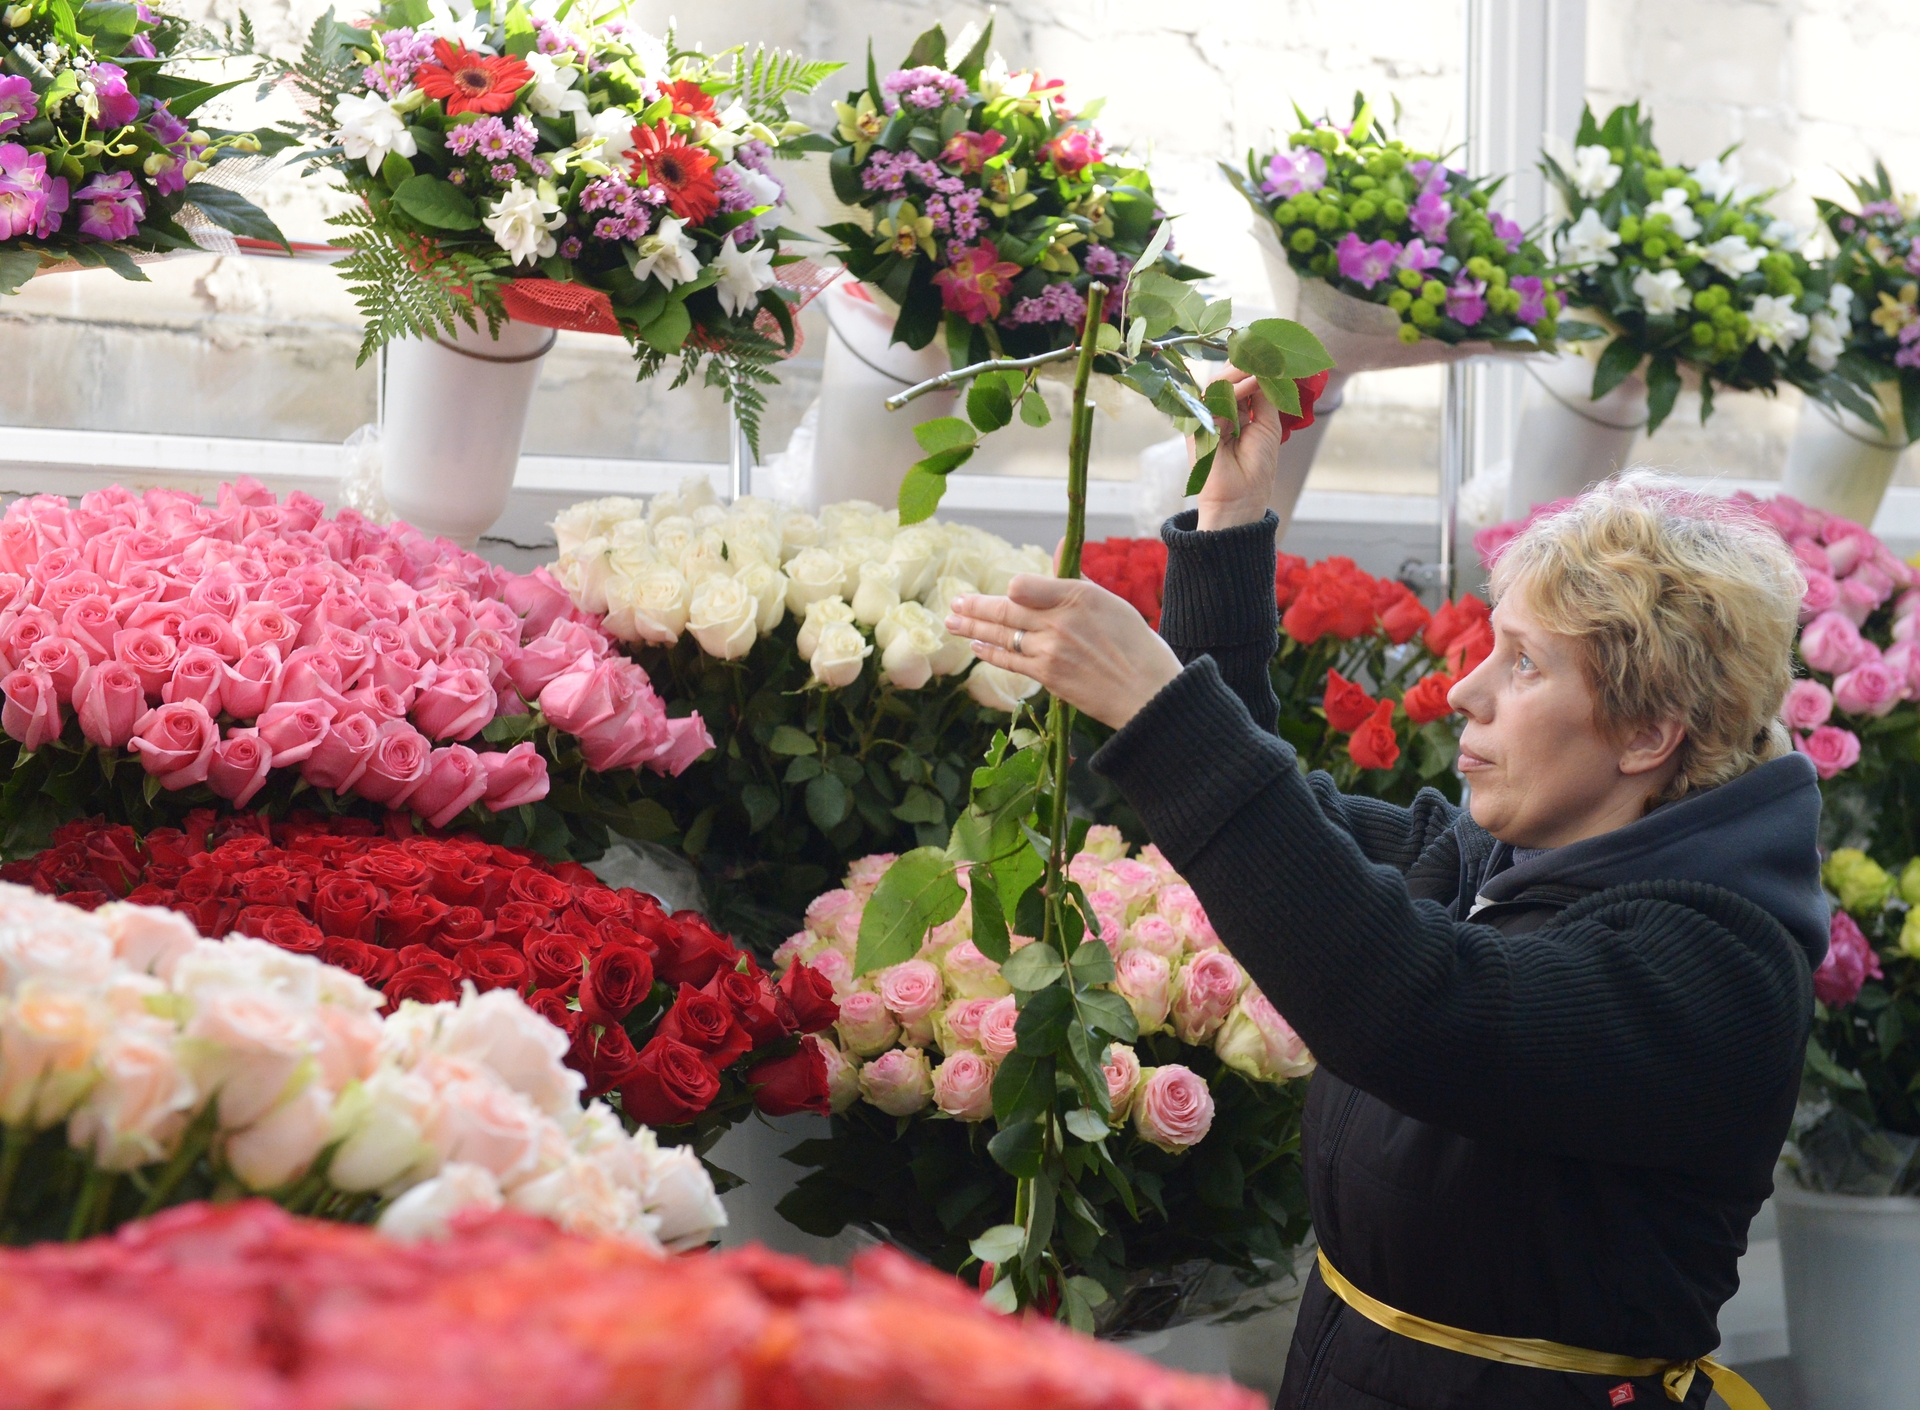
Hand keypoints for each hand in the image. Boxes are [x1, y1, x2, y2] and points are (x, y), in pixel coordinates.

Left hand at [947, 575, 1182, 730]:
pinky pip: (1010, 661)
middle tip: (954, 603)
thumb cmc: (1137, 647)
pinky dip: (991, 653)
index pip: (1024, 585)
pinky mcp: (1048, 676)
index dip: (1012, 590)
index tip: (1004, 592)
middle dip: (975, 607)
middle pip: (1006, 610)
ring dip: (973, 629)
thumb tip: (1059, 545)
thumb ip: (1076, 577)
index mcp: (1078, 596)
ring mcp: (1051, 650)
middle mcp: (1060, 620)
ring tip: (952, 623)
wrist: (1149, 695)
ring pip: (1002, 635)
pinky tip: (977, 647)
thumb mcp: (1111, 603)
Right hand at [1194, 367, 1286, 531]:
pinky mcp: (1197, 424)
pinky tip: (1252, 382)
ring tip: (1263, 369)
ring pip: (1220, 383)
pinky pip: (1215, 397)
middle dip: (1248, 363)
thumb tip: (1266, 367)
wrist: (1241, 498)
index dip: (1253, 366)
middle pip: (1228, 377)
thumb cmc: (1257, 468)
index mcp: (1236, 414)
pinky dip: (1236, 387)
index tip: (1273, 354)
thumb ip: (1265, 396)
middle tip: (1268, 354)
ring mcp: (1206, 417)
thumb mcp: (1268, 424)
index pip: (1241, 381)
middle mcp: (1219, 412)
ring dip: (1244, 372)